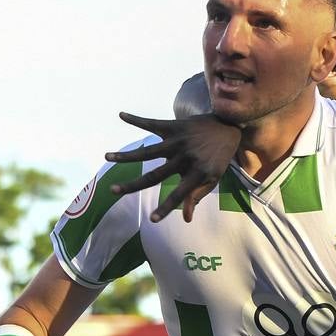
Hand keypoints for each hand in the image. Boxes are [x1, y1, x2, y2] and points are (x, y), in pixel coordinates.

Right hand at [105, 113, 241, 221]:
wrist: (228, 126)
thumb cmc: (218, 157)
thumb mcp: (213, 178)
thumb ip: (197, 196)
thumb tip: (185, 219)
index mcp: (196, 173)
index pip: (179, 195)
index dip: (166, 208)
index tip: (152, 220)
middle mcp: (185, 158)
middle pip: (155, 175)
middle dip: (133, 184)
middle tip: (113, 190)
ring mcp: (178, 141)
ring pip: (148, 150)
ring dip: (127, 155)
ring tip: (107, 156)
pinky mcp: (174, 126)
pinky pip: (152, 123)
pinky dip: (136, 120)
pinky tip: (121, 115)